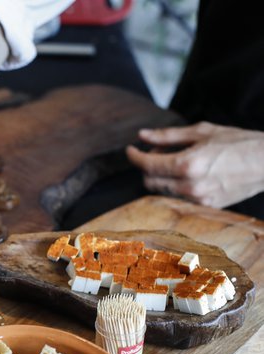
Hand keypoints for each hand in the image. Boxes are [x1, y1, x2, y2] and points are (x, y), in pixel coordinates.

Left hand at [126, 122, 263, 207]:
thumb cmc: (238, 142)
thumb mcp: (201, 132)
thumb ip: (168, 136)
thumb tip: (142, 136)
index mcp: (187, 165)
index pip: (147, 165)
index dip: (134, 156)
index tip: (130, 149)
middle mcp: (190, 186)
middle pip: (150, 181)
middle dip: (147, 166)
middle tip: (158, 151)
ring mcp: (198, 199)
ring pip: (162, 191)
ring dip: (160, 176)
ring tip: (175, 160)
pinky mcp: (206, 207)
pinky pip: (178, 198)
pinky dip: (174, 185)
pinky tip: (185, 173)